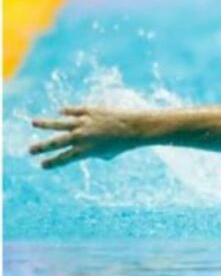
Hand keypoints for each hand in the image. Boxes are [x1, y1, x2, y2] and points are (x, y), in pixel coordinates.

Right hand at [30, 106, 147, 168]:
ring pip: (59, 123)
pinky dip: (66, 111)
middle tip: (30, 150)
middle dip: (41, 147)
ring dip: (45, 124)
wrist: (135, 128)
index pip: (64, 158)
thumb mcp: (108, 153)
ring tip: (34, 123)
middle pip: (56, 143)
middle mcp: (82, 137)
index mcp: (86, 151)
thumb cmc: (124, 143)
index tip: (42, 165)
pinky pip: (74, 110)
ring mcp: (84, 123)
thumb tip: (83, 148)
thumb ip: (94, 153)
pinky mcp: (89, 111)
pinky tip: (60, 112)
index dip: (53, 162)